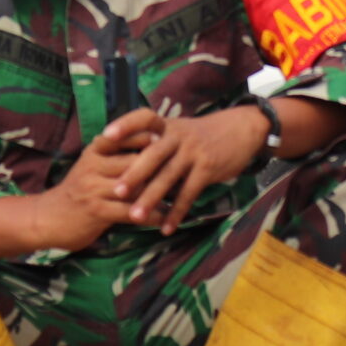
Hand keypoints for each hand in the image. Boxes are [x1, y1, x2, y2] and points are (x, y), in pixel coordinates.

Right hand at [0, 113, 167, 258]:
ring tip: (182, 194)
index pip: (122, 134)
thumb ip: (115, 156)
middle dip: (160, 165)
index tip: (170, 137)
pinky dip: (150, 215)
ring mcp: (94, 187)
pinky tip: (165, 219)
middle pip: (134, 159)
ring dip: (159, 192)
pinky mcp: (97, 210)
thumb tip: (150, 142)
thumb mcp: (91, 167)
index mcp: (94, 151)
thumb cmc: (78, 192)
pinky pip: (130, 211)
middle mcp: (93, 165)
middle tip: (185, 168)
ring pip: (135, 185)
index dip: (146, 134)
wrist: (48, 219)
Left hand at [104, 106, 269, 233]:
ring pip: (168, 177)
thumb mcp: (179, 129)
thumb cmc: (202, 134)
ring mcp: (193, 152)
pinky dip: (177, 212)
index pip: (143, 118)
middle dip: (134, 174)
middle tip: (116, 192)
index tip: (104, 137)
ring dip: (152, 199)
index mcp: (167, 125)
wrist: (241, 129)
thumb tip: (123, 160)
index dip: (124, 126)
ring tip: (135, 217)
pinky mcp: (207, 168)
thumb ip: (156, 142)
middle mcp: (178, 136)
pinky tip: (167, 228)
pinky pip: (189, 193)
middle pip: (152, 155)